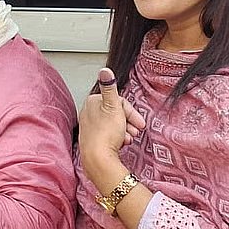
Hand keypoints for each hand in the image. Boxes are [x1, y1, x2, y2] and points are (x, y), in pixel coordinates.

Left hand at [77, 68, 144, 184]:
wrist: (98, 159)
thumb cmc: (106, 133)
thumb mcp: (113, 106)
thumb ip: (110, 87)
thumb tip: (104, 70)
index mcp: (93, 102)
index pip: (117, 101)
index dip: (131, 111)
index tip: (139, 121)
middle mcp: (88, 113)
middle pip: (115, 113)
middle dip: (128, 122)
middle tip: (136, 130)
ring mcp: (89, 127)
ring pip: (113, 125)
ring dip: (124, 130)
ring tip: (129, 138)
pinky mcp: (92, 140)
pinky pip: (108, 135)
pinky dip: (117, 138)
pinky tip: (121, 143)